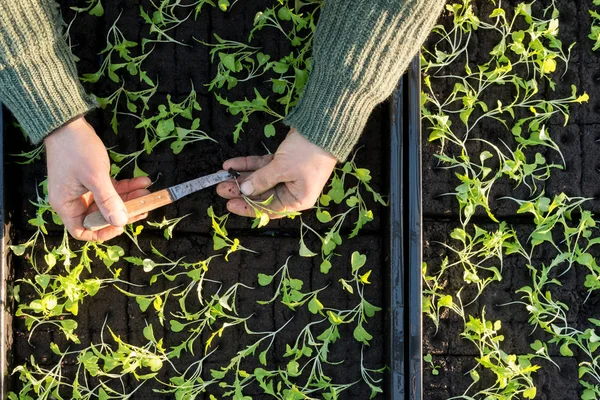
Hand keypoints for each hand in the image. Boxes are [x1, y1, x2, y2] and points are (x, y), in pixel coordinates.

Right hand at [45, 117, 150, 240]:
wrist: (69, 124)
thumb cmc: (77, 150)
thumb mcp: (95, 177)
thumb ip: (108, 201)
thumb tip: (120, 222)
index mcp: (66, 205)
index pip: (82, 230)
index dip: (102, 232)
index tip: (121, 226)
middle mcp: (74, 201)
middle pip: (100, 217)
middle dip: (123, 213)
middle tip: (144, 208)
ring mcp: (84, 190)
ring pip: (110, 202)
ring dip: (129, 198)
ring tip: (147, 193)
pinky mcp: (93, 180)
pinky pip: (111, 189)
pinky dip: (126, 187)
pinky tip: (142, 181)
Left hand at [217, 128, 336, 217]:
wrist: (323, 127)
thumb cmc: (308, 153)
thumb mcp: (282, 168)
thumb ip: (261, 180)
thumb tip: (244, 190)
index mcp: (297, 199)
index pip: (268, 209)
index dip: (248, 207)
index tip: (229, 205)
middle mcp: (292, 190)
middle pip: (262, 194)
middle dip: (241, 190)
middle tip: (220, 188)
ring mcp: (287, 175)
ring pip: (260, 179)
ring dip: (241, 177)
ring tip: (222, 176)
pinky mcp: (283, 162)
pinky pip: (262, 166)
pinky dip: (248, 165)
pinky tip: (231, 164)